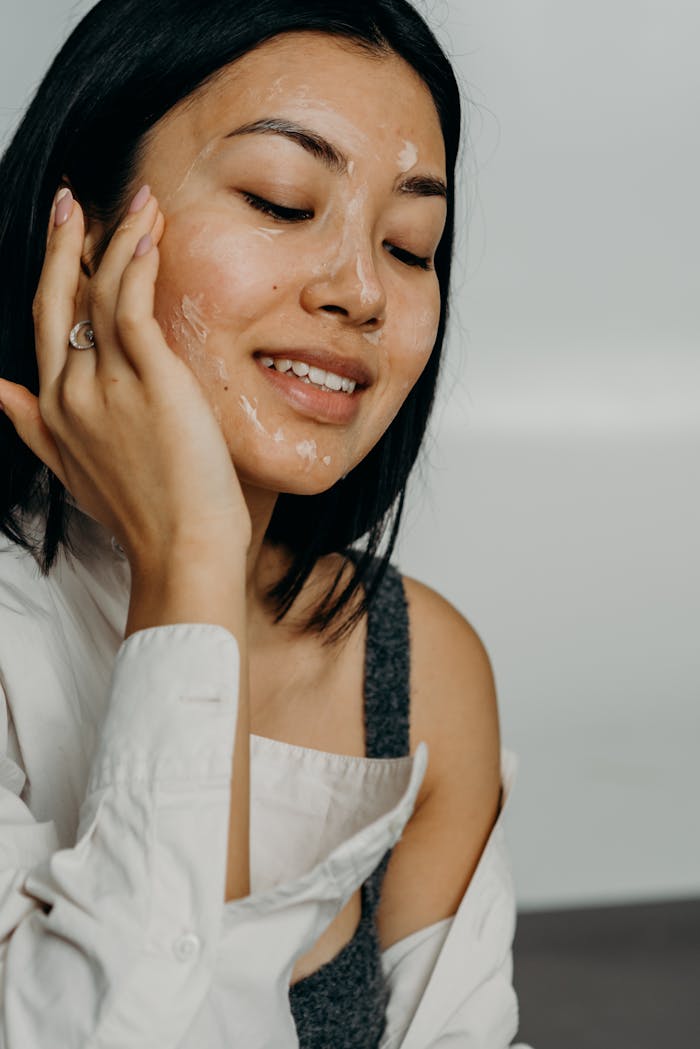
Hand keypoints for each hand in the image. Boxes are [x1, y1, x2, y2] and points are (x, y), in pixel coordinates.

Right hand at [0, 185, 250, 567]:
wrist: (182, 547)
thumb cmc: (141, 513)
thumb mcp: (71, 469)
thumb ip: (33, 426)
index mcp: (55, 409)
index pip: (47, 325)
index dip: (54, 277)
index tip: (66, 241)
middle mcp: (72, 391)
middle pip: (59, 299)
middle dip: (64, 243)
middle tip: (74, 200)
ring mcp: (107, 383)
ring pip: (101, 292)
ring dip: (118, 240)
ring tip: (141, 204)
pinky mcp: (151, 379)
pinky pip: (134, 306)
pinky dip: (139, 264)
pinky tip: (151, 237)